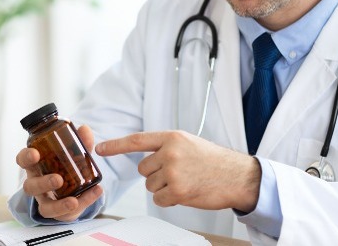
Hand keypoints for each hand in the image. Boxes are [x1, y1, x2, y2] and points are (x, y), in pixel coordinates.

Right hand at [14, 124, 103, 221]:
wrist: (74, 187)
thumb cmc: (66, 166)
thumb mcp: (75, 153)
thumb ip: (80, 142)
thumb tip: (84, 129)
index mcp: (37, 165)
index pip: (23, 160)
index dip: (26, 157)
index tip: (35, 154)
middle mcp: (37, 183)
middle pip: (30, 186)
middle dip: (43, 183)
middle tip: (58, 179)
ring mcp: (46, 200)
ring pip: (45, 207)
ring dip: (59, 204)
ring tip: (73, 201)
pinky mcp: (59, 212)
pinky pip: (66, 214)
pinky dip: (83, 202)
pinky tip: (96, 192)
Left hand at [96, 130, 260, 211]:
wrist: (237, 176)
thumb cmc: (215, 161)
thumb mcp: (190, 144)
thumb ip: (168, 148)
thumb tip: (147, 162)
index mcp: (173, 137)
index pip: (138, 140)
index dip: (116, 145)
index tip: (99, 149)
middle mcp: (171, 152)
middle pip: (144, 169)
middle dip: (156, 174)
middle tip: (179, 173)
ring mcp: (173, 171)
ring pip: (150, 185)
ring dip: (164, 188)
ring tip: (187, 181)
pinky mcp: (177, 190)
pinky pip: (159, 200)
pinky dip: (170, 200)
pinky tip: (187, 192)